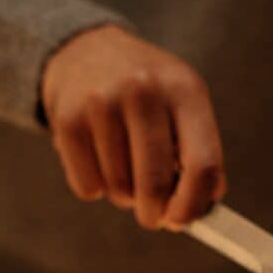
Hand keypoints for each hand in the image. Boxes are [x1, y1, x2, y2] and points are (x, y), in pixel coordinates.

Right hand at [41, 24, 225, 228]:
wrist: (86, 51)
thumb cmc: (147, 91)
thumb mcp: (183, 103)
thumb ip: (200, 152)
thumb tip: (204, 206)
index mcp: (184, 90)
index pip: (202, 163)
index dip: (194, 204)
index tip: (184, 221)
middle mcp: (144, 91)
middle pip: (155, 183)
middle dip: (155, 213)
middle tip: (153, 216)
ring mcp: (103, 103)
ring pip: (120, 189)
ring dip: (125, 195)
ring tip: (124, 167)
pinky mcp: (68, 120)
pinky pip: (88, 186)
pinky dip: (96, 187)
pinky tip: (99, 159)